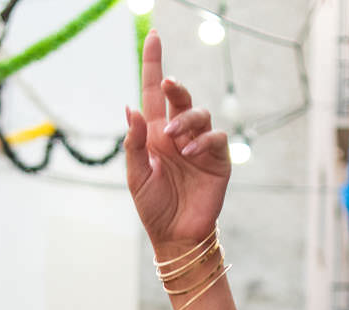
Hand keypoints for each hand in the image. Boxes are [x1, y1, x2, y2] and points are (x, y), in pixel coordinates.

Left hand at [124, 31, 231, 254]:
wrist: (175, 235)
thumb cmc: (153, 206)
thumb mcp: (135, 175)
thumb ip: (133, 143)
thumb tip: (130, 108)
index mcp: (155, 133)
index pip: (152, 93)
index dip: (153, 64)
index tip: (153, 36)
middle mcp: (178, 133)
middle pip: (179, 96)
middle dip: (175, 87)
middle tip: (167, 87)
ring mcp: (200, 145)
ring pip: (199, 113)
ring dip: (186, 118)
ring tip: (175, 138)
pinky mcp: (218, 160)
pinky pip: (216, 137)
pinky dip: (204, 139)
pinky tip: (190, 151)